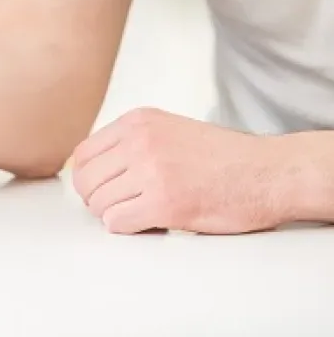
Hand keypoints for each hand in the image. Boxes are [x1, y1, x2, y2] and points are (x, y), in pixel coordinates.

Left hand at [71, 108, 292, 234]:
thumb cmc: (222, 158)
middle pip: (85, 180)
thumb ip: (132, 142)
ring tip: (141, 214)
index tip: (103, 190)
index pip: (82, 154)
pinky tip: (150, 223)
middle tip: (120, 208)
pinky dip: (128, 229)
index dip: (88, 179)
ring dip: (114, 215)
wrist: (268, 172)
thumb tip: (93, 169)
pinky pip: (117, 223)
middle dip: (97, 200)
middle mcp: (139, 141)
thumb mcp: (169, 130)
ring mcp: (151, 171)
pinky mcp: (164, 203)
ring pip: (98, 203)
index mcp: (137, 121)